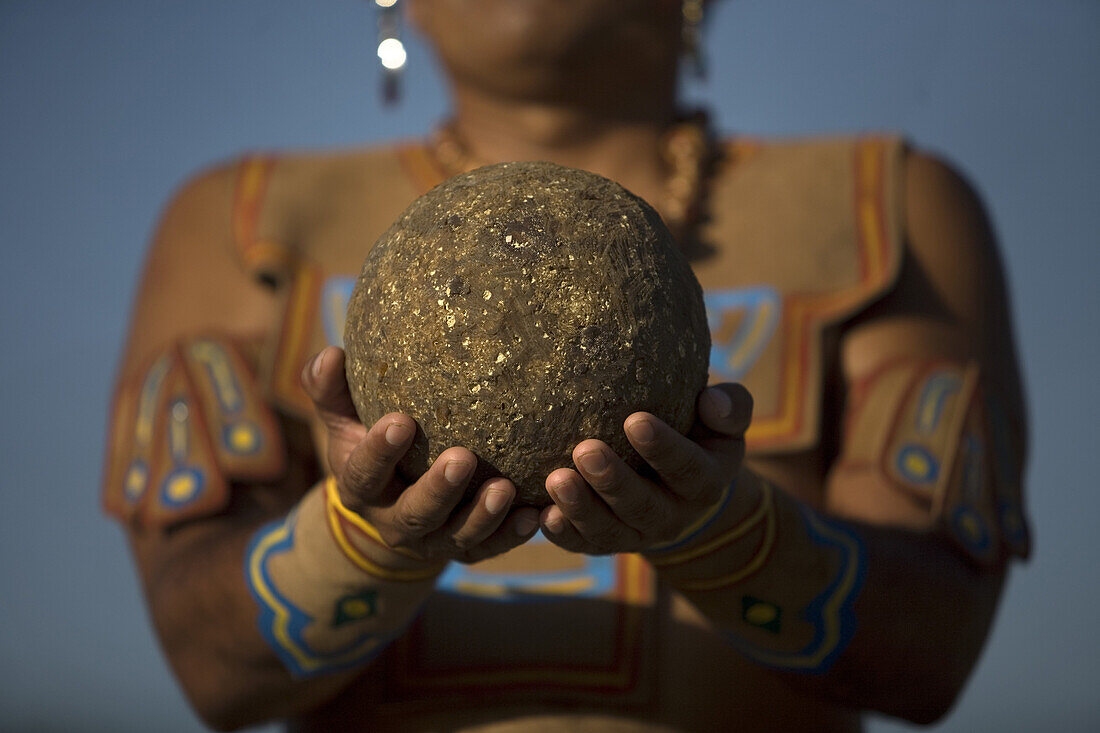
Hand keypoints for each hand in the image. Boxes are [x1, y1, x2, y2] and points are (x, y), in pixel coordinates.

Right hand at [302, 346, 540, 564]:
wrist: (390, 504)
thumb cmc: (369, 442)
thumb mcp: (345, 419)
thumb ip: (332, 389)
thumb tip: (328, 353)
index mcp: (361, 488)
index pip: (364, 473)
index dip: (378, 452)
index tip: (400, 421)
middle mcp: (393, 521)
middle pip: (415, 513)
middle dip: (438, 489)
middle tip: (463, 458)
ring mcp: (431, 540)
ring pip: (456, 535)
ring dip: (481, 515)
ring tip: (505, 489)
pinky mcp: (464, 550)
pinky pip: (489, 547)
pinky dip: (511, 535)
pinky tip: (535, 515)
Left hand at [539, 383, 752, 554]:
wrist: (684, 491)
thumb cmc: (700, 438)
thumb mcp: (724, 424)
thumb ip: (730, 408)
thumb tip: (712, 400)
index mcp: (705, 482)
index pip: (688, 469)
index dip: (664, 448)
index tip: (635, 420)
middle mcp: (672, 515)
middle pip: (643, 506)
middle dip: (613, 481)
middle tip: (585, 450)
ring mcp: (636, 534)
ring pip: (609, 530)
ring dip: (580, 508)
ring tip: (555, 480)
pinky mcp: (604, 543)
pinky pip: (583, 544)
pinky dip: (562, 534)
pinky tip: (541, 515)